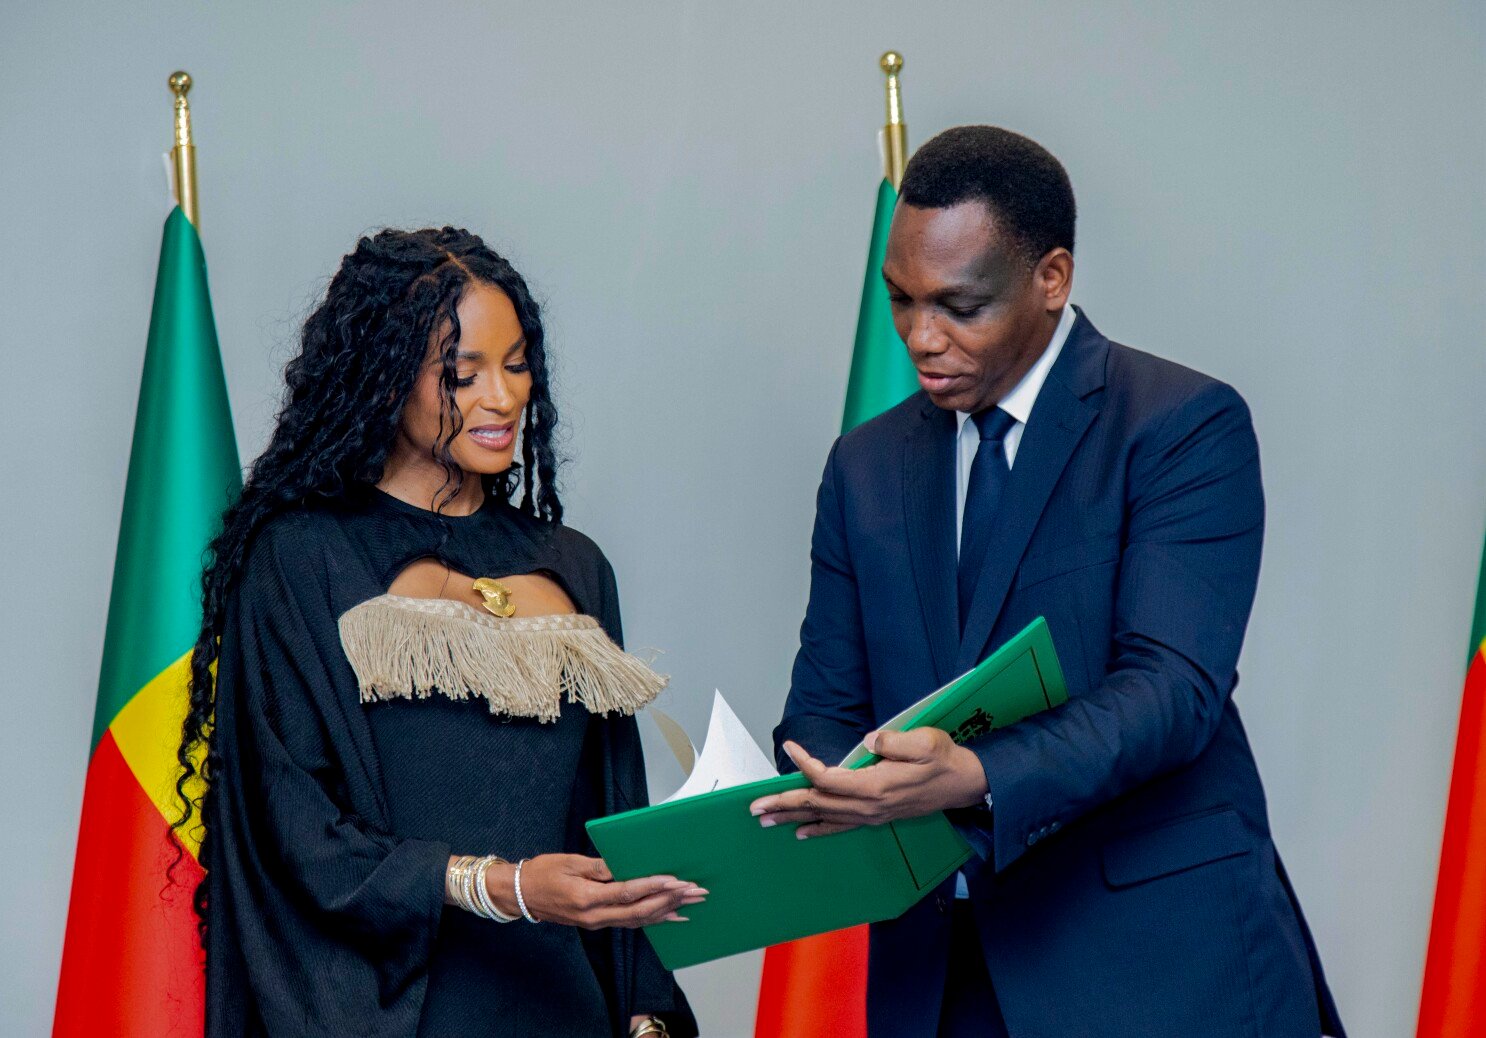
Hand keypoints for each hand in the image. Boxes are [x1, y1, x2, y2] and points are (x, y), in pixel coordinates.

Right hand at [487, 854, 705, 929]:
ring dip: (667, 910)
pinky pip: (630, 923)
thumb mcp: (569, 862)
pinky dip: (653, 919)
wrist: (519, 895)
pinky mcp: (598, 923)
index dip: (652, 886)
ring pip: (638, 920)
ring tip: (691, 902)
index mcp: (585, 898)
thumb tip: (624, 865)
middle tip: (695, 891)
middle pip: (638, 911)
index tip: (674, 880)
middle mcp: (593, 916)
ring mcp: (596, 923)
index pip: (626, 893)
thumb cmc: (541, 873)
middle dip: (670, 900)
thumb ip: (599, 866)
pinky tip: (671, 916)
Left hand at [749, 730, 988, 837]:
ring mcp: (871, 814)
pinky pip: (840, 826)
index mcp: (876, 786)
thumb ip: (895, 742)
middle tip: (753, 807)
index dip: (805, 764)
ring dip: (793, 818)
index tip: (789, 747)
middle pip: (817, 803)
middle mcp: (869, 805)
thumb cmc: (944, 758)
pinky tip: (801, 832)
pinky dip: (818, 829)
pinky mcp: (876, 817)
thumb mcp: (925, 741)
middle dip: (784, 804)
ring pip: (824, 817)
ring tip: (765, 820)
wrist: (964, 784)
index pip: (828, 778)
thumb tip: (868, 741)